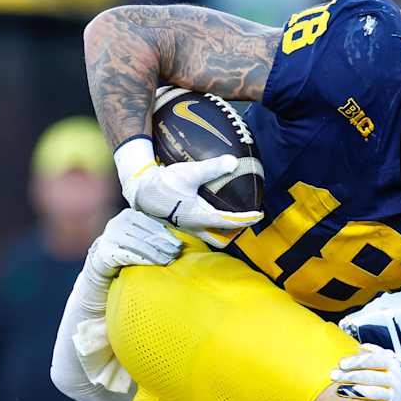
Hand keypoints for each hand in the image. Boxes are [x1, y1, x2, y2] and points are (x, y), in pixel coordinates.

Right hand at [86, 209, 183, 284]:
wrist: (102, 258)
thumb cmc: (127, 245)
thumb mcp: (138, 234)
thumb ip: (154, 233)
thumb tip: (179, 241)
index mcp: (129, 214)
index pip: (152, 225)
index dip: (167, 236)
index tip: (179, 245)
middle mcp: (118, 222)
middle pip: (146, 235)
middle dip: (164, 245)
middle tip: (176, 254)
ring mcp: (111, 236)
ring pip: (138, 245)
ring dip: (156, 253)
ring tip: (168, 260)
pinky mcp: (106, 250)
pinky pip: (128, 255)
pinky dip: (143, 259)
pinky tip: (154, 264)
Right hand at [116, 143, 262, 241]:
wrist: (141, 190)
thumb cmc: (164, 183)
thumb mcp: (189, 173)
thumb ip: (212, 167)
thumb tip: (233, 162)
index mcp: (200, 218)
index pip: (230, 223)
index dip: (247, 219)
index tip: (259, 214)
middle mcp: (195, 226)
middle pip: (221, 238)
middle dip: (235, 232)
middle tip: (245, 219)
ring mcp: (187, 227)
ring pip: (210, 235)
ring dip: (222, 229)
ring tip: (231, 216)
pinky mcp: (180, 222)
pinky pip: (201, 228)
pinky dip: (211, 223)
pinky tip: (210, 207)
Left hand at [332, 346, 400, 400]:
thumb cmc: (392, 376)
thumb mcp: (388, 360)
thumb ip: (374, 352)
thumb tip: (362, 347)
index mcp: (394, 364)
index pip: (373, 360)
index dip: (356, 362)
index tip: (341, 364)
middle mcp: (396, 380)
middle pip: (370, 377)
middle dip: (350, 376)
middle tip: (334, 376)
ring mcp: (395, 397)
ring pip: (373, 393)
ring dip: (354, 392)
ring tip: (339, 390)